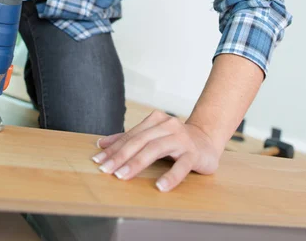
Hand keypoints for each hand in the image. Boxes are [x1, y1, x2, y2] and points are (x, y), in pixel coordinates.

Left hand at [91, 110, 221, 191]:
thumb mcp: (151, 137)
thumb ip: (129, 140)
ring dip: (138, 163)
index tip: (98, 160)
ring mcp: (181, 138)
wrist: (206, 140)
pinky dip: (171, 176)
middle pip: (140, 140)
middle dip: (121, 156)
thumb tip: (102, 144)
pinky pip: (182, 165)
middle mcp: (168, 125)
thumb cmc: (174, 141)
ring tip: (123, 176)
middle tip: (106, 170)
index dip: (114, 148)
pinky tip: (160, 186)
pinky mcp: (194, 153)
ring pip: (156, 149)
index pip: (131, 135)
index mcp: (155, 120)